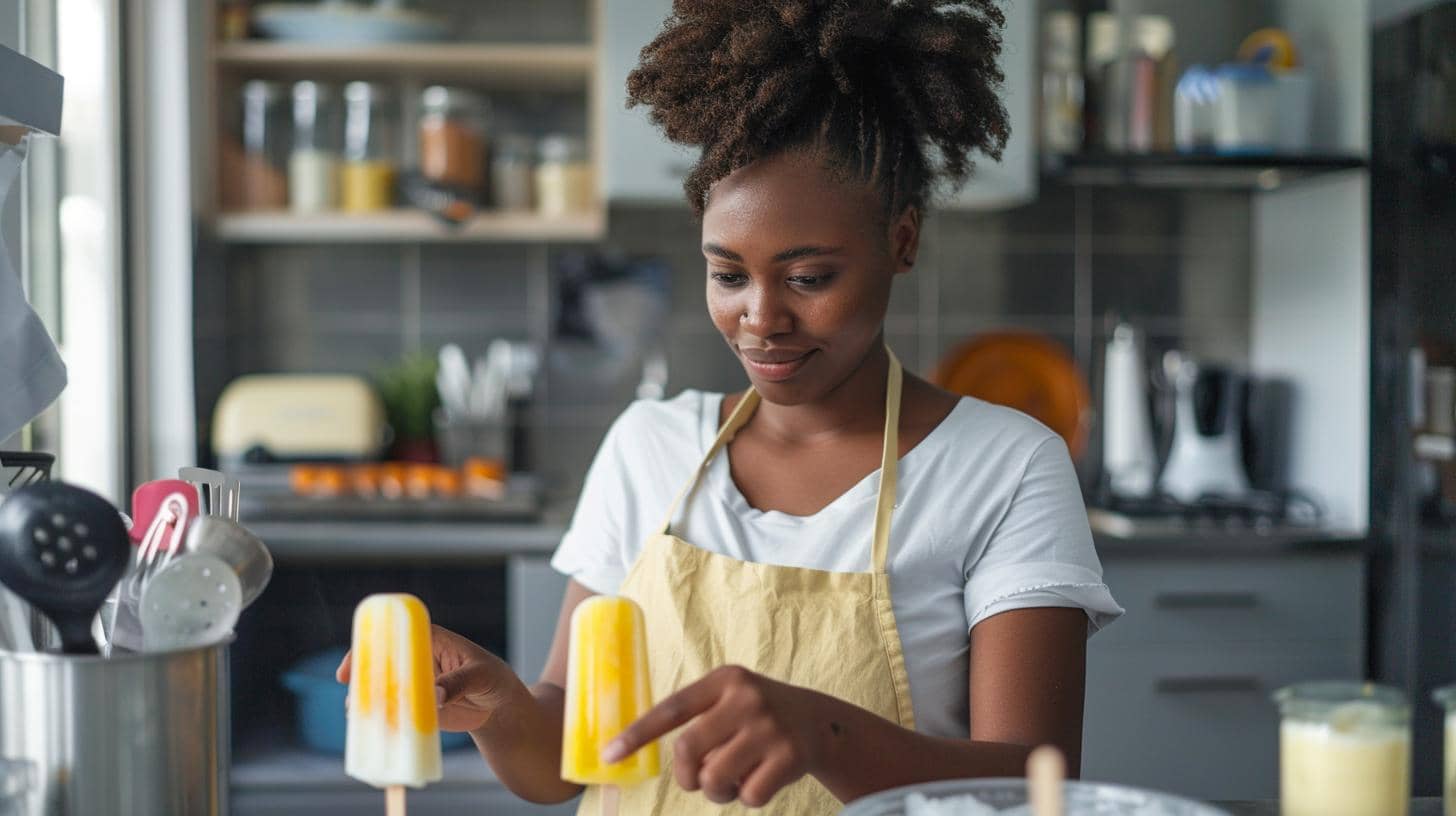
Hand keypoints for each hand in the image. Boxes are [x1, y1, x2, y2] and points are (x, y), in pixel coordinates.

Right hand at [336, 624, 516, 732]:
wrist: (498, 706)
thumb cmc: (491, 678)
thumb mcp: (480, 675)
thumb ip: (458, 682)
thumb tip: (435, 694)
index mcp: (429, 639)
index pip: (393, 636)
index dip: (368, 647)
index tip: (353, 667)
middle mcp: (414, 660)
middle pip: (380, 664)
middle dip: (361, 680)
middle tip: (353, 700)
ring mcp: (411, 685)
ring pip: (382, 690)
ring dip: (367, 703)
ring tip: (360, 719)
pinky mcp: (414, 708)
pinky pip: (393, 713)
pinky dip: (382, 721)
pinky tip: (375, 732)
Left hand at [603, 665, 824, 807]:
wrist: (820, 722)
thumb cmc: (757, 716)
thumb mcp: (730, 697)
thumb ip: (697, 716)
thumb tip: (640, 747)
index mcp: (725, 680)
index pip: (671, 708)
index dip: (638, 733)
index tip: (609, 754)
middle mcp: (746, 698)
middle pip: (688, 750)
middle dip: (686, 775)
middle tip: (697, 779)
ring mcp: (770, 727)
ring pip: (715, 777)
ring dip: (716, 791)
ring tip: (731, 782)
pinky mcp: (790, 756)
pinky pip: (749, 795)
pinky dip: (747, 797)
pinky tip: (760, 780)